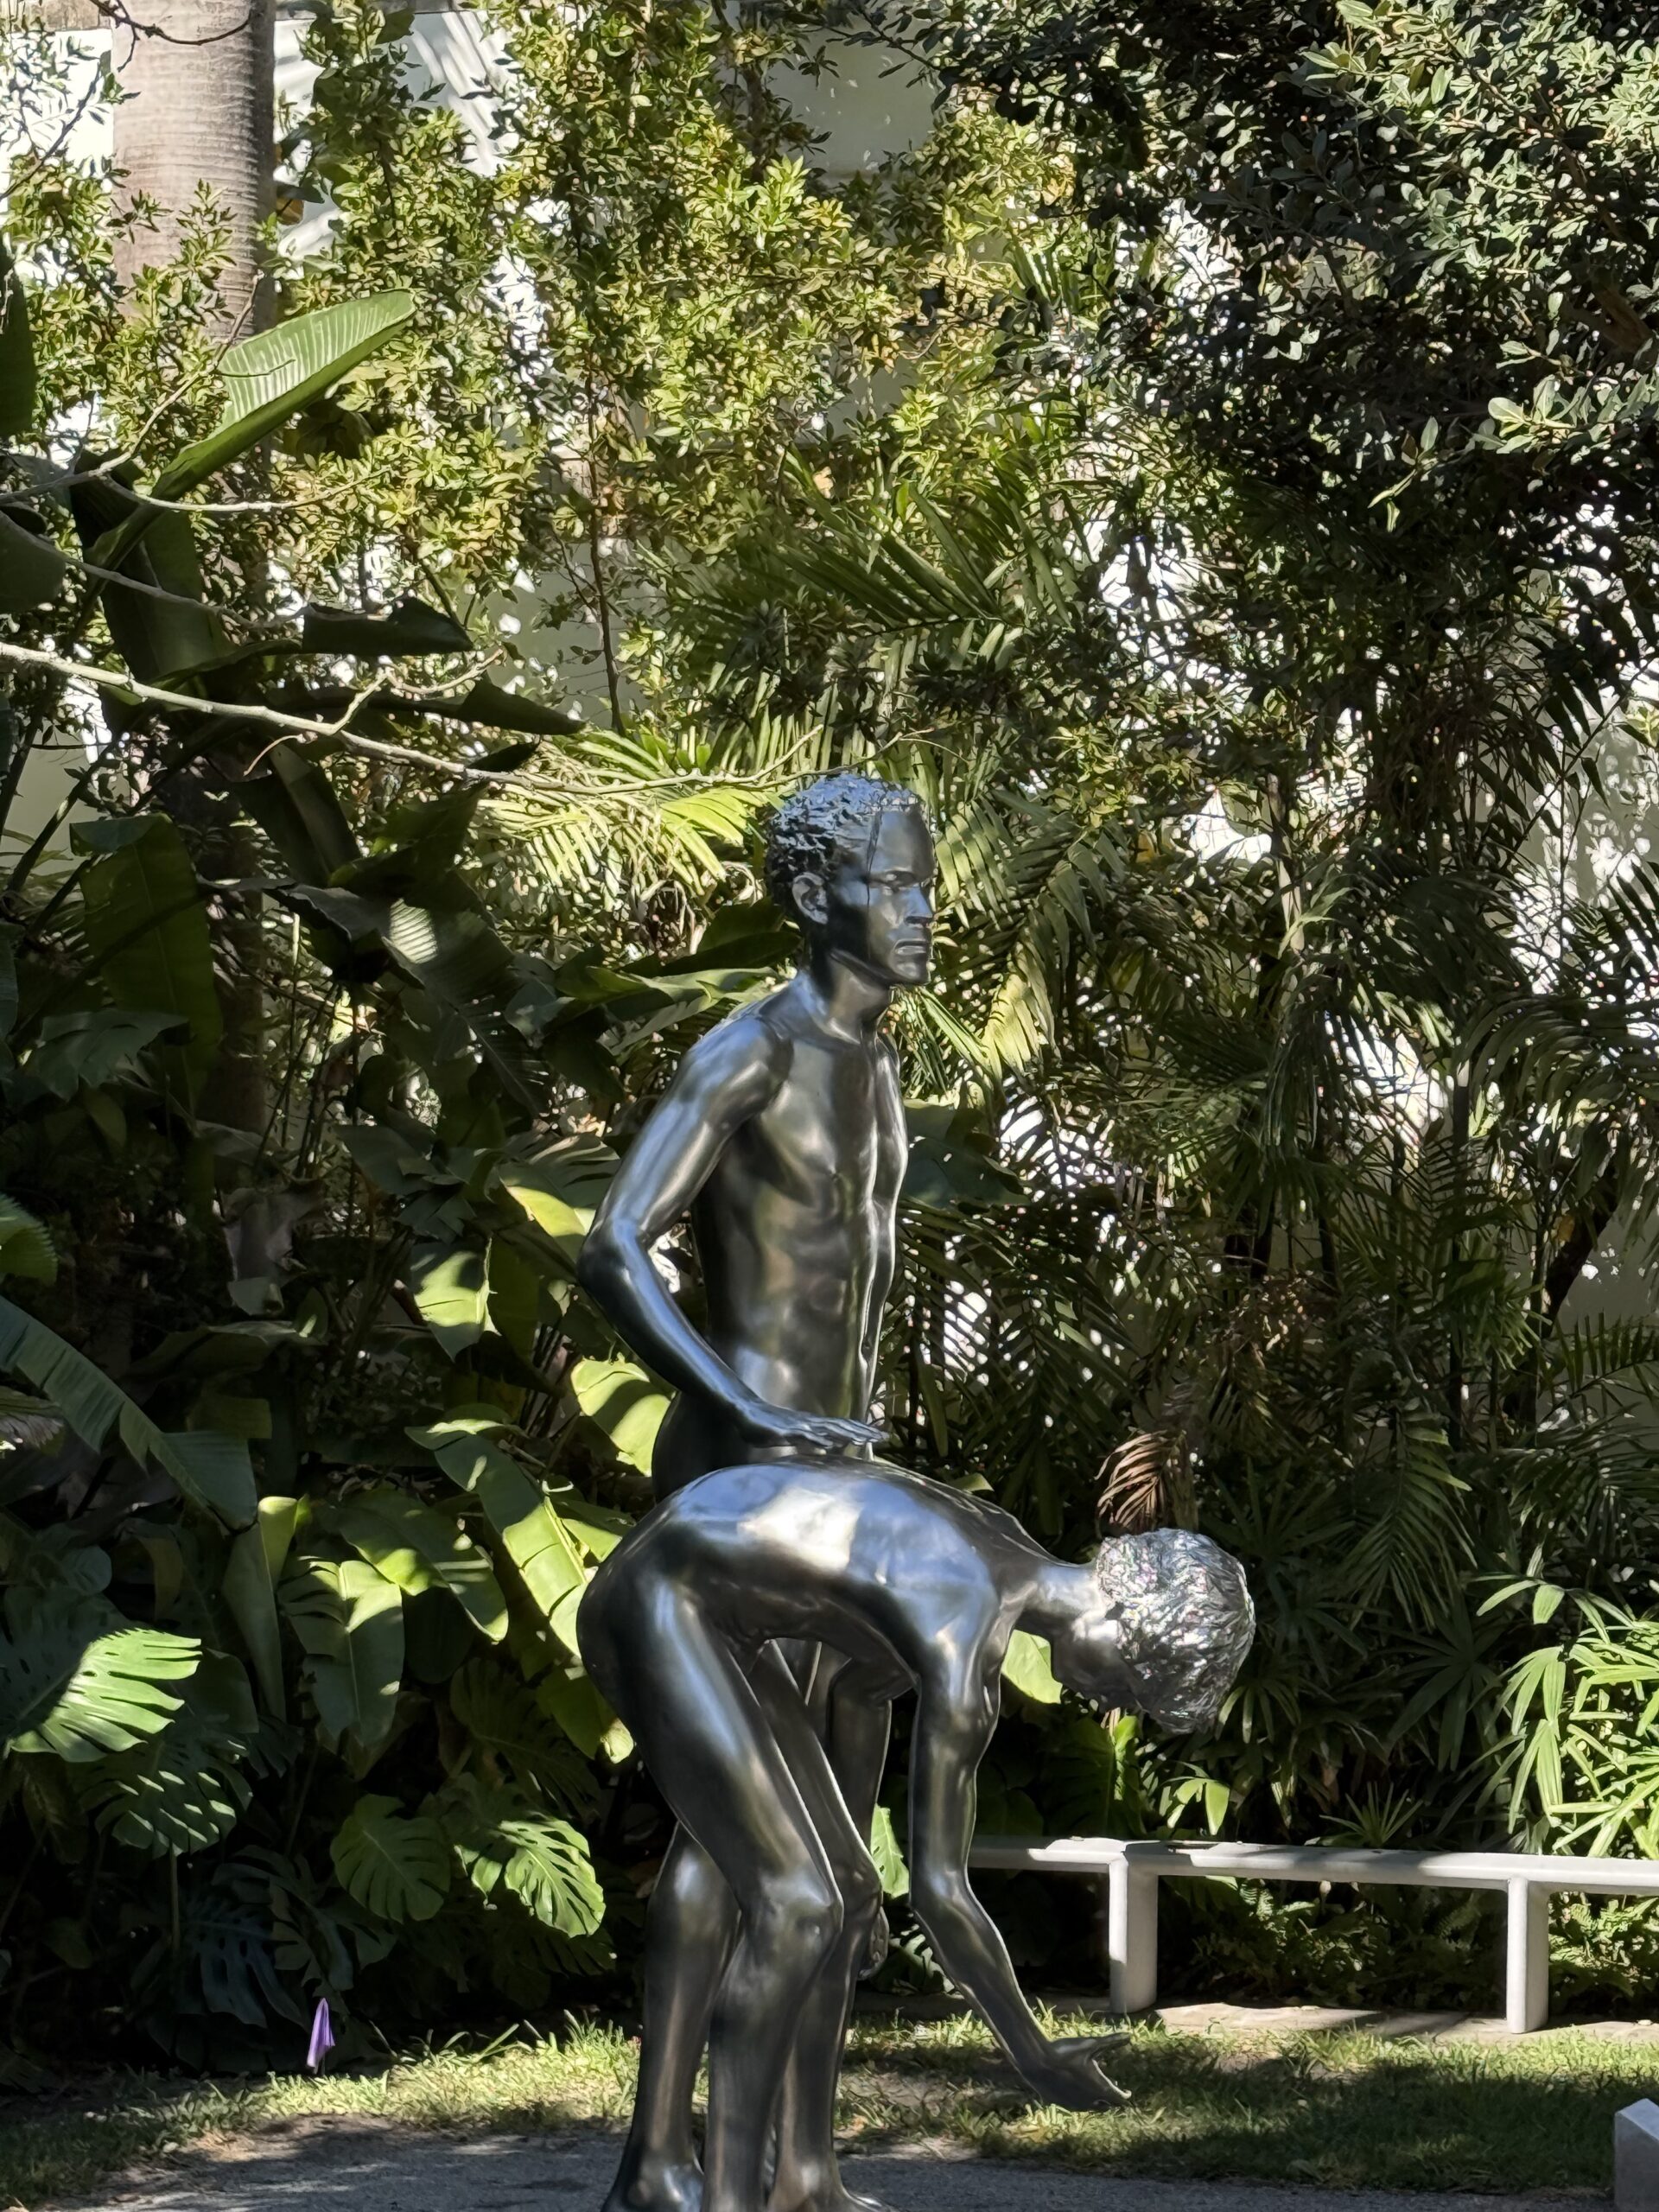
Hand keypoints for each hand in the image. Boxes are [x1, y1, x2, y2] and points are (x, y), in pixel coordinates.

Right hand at [734, 1396, 888, 1457]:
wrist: (745, 1412)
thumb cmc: (767, 1425)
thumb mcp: (793, 1436)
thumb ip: (810, 1440)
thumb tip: (828, 1446)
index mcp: (813, 1424)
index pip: (843, 1427)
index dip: (862, 1431)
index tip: (881, 1436)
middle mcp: (810, 1422)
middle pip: (841, 1426)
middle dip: (863, 1432)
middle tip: (884, 1438)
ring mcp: (798, 1425)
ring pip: (827, 1429)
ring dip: (846, 1434)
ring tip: (864, 1440)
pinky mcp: (784, 1430)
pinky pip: (803, 1435)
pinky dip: (817, 1439)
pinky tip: (829, 1445)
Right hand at [1023, 2033, 1131, 2110]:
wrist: (1037, 2062)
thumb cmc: (1066, 2052)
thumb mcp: (1091, 2044)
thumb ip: (1111, 2041)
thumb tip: (1129, 2035)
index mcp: (1100, 2089)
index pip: (1119, 2099)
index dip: (1125, 2096)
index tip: (1128, 2092)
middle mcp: (1090, 2102)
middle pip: (1106, 2106)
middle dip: (1111, 2098)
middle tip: (1113, 2088)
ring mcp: (1075, 2106)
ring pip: (1091, 2108)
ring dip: (1096, 2100)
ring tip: (1095, 2088)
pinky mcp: (1061, 2104)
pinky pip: (1076, 2106)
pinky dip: (1081, 2099)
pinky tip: (1077, 2089)